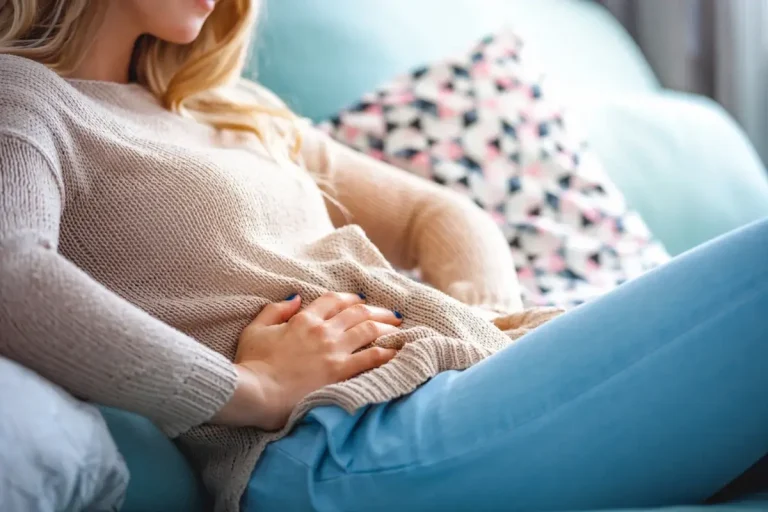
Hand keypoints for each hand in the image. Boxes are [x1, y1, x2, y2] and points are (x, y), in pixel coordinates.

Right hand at [213, 293, 400, 430]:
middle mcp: (323, 331)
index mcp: (303, 319)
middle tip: (391, 314)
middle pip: (358, 312)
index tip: (361, 301)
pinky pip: (371, 358)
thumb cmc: (252, 364)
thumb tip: (295, 298)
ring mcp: (334, 351)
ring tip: (399, 328)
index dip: (351, 298)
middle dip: (378, 310)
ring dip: (387, 326)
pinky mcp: (340, 372)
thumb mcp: (256, 329)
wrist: (256, 392)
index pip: (334, 300)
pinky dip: (387, 352)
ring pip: (369, 330)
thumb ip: (275, 310)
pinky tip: (398, 352)